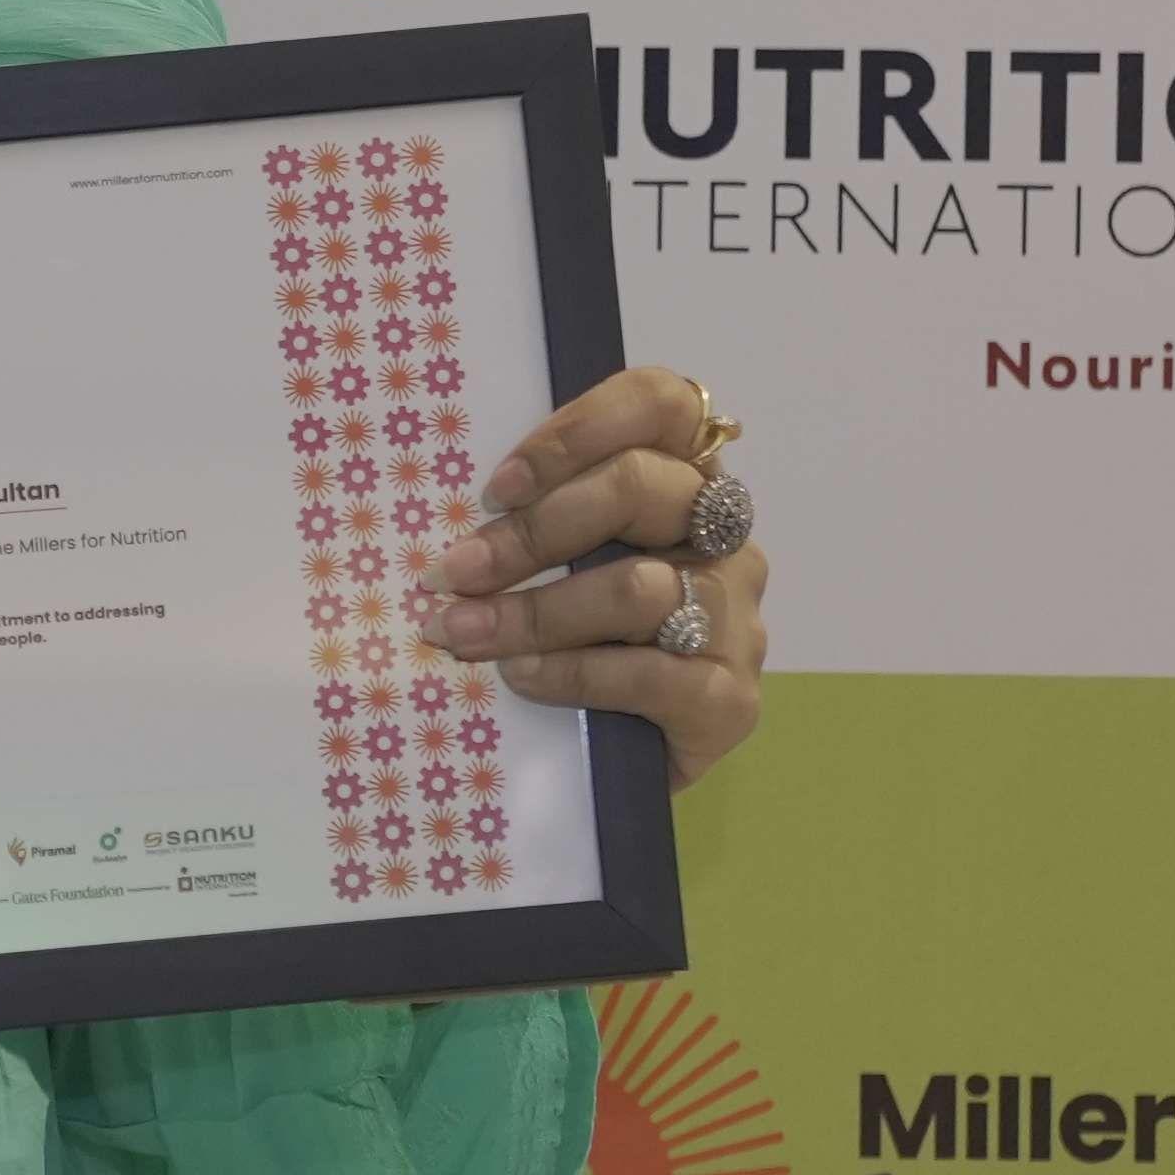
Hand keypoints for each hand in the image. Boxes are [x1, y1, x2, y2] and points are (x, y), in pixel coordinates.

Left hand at [426, 364, 769, 788]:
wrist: (621, 770)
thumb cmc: (577, 645)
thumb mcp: (558, 567)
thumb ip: (534, 521)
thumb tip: (439, 508)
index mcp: (687, 481)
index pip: (666, 405)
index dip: (580, 429)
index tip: (498, 486)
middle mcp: (725, 540)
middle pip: (645, 488)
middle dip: (533, 531)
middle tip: (454, 571)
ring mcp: (736, 619)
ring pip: (639, 587)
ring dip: (534, 610)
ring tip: (463, 632)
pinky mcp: (731, 700)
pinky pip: (649, 673)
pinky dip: (570, 673)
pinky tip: (520, 678)